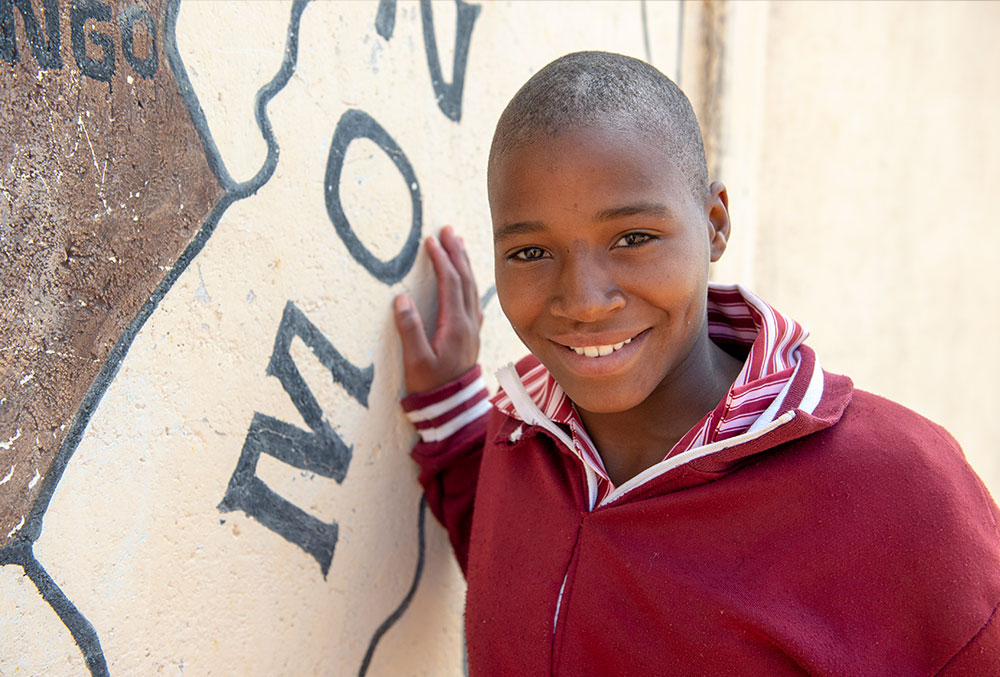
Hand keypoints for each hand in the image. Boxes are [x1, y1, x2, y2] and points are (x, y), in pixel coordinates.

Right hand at [394, 226, 481, 393]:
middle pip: (465, 279)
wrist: (453, 406)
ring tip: (456, 243)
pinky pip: (473, 298)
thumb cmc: (431, 385)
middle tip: (447, 230)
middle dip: (456, 252)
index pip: (451, 283)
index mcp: (454, 325)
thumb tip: (401, 298)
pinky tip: (465, 275)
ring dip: (464, 263)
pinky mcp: (471, 333)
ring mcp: (472, 327)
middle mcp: (468, 322)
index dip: (441, 260)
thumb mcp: (415, 361)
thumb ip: (409, 330)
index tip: (431, 241)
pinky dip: (469, 280)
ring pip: (471, 287)